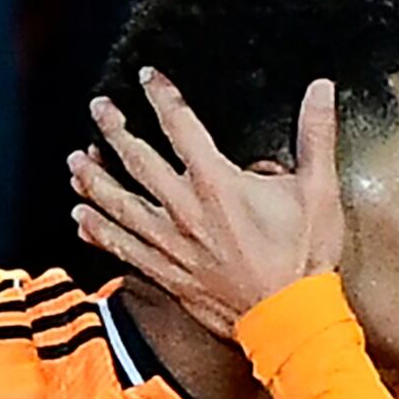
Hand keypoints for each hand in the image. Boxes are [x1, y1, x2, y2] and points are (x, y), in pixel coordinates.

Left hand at [69, 68, 343, 337]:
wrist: (289, 321)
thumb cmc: (303, 259)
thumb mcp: (318, 191)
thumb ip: (316, 135)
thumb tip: (321, 89)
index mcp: (217, 183)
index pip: (180, 125)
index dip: (161, 96)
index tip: (148, 78)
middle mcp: (184, 210)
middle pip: (136, 159)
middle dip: (114, 129)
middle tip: (99, 108)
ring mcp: (170, 244)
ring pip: (117, 204)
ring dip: (94, 179)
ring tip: (77, 160)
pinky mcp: (165, 273)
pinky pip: (121, 248)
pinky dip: (97, 231)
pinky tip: (82, 218)